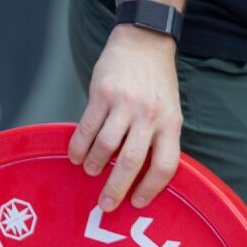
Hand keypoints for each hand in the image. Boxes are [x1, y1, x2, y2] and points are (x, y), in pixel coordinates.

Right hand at [69, 24, 181, 211]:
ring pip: (106, 146)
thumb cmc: (156, 84)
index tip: (137, 202)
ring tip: (91, 172)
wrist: (145, 41)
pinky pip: (87, 127)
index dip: (151, 188)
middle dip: (116, 188)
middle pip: (132, 161)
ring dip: (95, 165)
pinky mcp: (102, 93)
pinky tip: (75, 156)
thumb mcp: (169, 111)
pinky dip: (79, 146)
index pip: (165, 165)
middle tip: (105, 205)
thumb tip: (141, 179)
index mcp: (170, 123)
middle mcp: (149, 115)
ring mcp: (125, 103)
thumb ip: (159, 140)